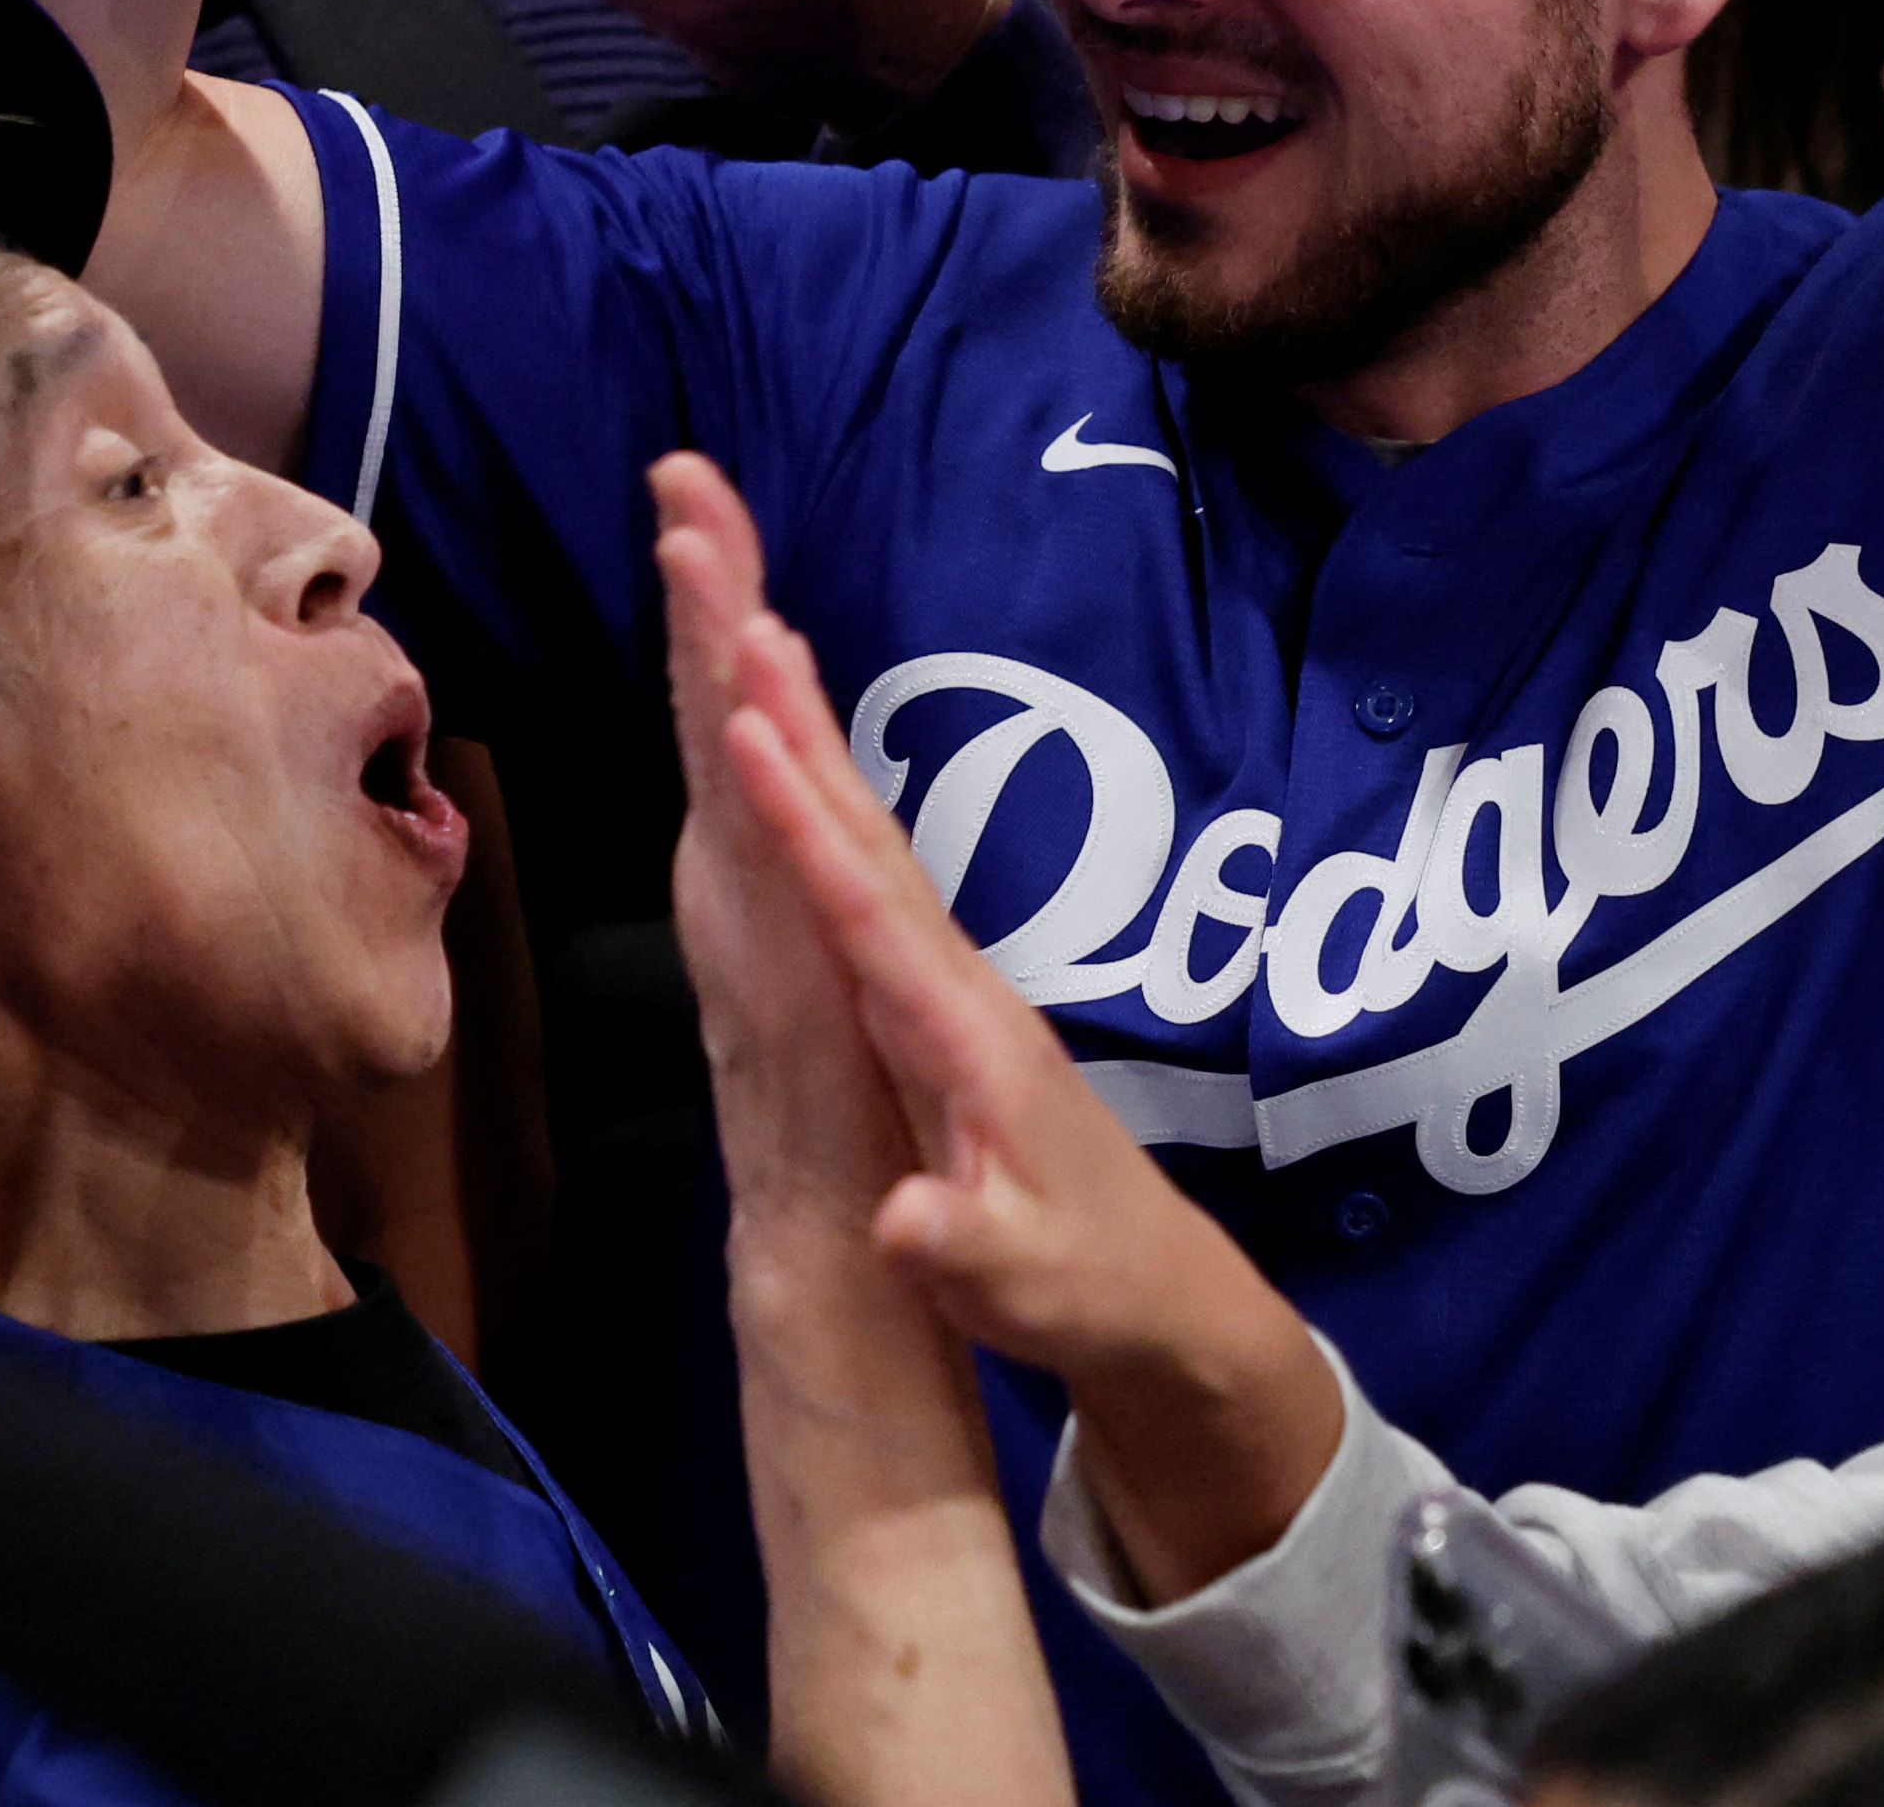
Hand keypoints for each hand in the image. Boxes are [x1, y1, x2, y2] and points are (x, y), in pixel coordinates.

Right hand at [672, 464, 1343, 1601]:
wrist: (1158, 1292)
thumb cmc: (1085, 1290)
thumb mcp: (1024, 1291)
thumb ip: (962, 1251)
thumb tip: (903, 1225)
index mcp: (962, 1036)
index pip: (869, 912)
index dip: (808, 823)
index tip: (751, 729)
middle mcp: (953, 977)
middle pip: (858, 822)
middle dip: (791, 708)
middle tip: (726, 591)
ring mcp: (946, 973)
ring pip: (857, 822)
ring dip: (797, 719)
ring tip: (735, 610)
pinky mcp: (931, 984)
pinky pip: (855, 860)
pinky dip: (811, 785)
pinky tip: (776, 733)